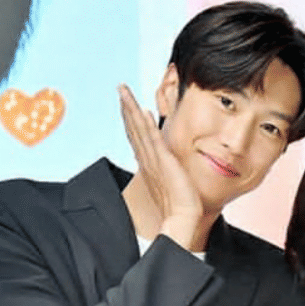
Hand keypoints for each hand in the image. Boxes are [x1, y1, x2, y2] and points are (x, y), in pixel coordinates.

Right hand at [118, 84, 203, 244]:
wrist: (183, 217)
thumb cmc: (180, 204)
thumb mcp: (172, 181)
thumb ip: (168, 169)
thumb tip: (169, 163)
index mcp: (149, 163)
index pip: (137, 135)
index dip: (130, 118)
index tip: (126, 102)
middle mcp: (148, 159)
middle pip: (133, 128)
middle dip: (127, 107)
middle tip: (121, 88)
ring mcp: (154, 159)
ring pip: (139, 129)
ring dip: (132, 109)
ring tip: (125, 92)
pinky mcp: (163, 161)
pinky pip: (153, 139)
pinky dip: (146, 125)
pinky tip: (143, 111)